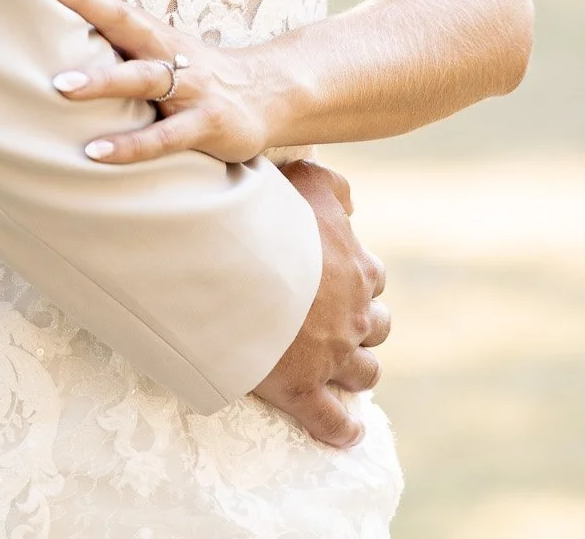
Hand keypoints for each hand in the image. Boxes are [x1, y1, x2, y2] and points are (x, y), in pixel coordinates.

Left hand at [42, 0, 277, 163]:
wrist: (268, 96)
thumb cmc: (196, 75)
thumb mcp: (162, 54)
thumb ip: (122, 46)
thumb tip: (65, 33)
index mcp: (156, 35)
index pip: (114, 6)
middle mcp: (170, 54)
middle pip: (126, 25)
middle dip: (86, 11)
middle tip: (41, 9)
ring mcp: (190, 89)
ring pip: (142, 80)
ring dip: (102, 82)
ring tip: (61, 87)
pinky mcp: (205, 125)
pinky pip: (163, 138)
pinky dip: (129, 146)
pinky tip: (97, 153)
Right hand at [251, 161, 389, 448]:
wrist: (236, 264)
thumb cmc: (267, 216)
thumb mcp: (305, 181)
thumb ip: (331, 186)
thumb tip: (350, 202)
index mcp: (356, 267)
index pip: (373, 275)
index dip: (357, 277)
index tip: (337, 276)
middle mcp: (354, 314)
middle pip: (377, 326)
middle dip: (363, 325)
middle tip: (337, 322)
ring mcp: (333, 356)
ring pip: (365, 373)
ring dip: (357, 371)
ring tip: (343, 370)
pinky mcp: (304, 389)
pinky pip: (332, 422)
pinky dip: (342, 430)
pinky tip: (347, 432)